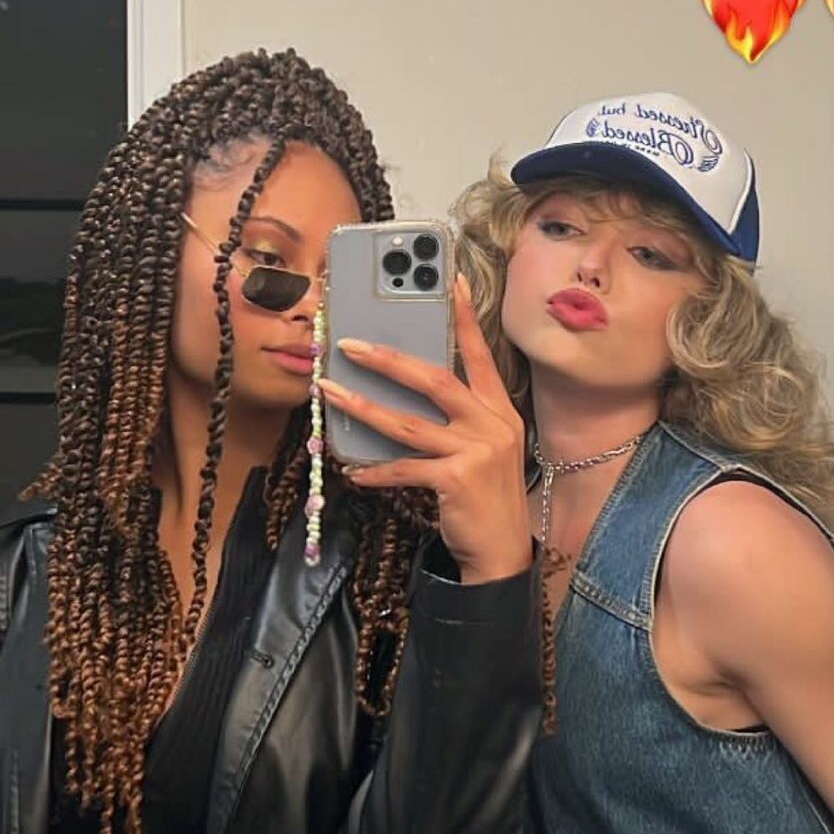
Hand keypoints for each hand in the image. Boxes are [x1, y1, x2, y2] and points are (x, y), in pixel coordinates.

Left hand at [320, 276, 531, 583]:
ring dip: (362, 407)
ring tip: (329, 393)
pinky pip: (403, 468)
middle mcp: (491, 424)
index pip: (479, 355)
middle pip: (434, 379)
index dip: (463, 317)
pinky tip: (352, 469)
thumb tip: (403, 395)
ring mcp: (476, 452)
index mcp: (499, 411)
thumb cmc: (485, 498)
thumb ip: (458, 420)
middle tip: (350, 345)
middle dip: (388, 359)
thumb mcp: (483, 450)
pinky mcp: (456, 480)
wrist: (503, 552)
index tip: (448, 280)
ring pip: (407, 422)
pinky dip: (374, 469)